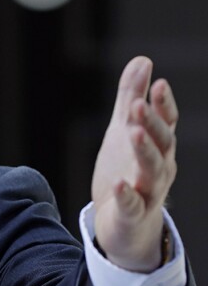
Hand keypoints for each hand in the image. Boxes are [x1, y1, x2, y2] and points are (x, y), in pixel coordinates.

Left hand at [92, 57, 176, 272]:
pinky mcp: (133, 214)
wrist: (124, 225)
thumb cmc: (127, 170)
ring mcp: (149, 191)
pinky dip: (127, 195)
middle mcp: (159, 167)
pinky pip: (133, 204)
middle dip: (152, 123)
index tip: (158, 83)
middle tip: (137, 104)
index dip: (163, 104)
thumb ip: (131, 97)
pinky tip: (120, 184)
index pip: (165, 122)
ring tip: (133, 133)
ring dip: (144, 151)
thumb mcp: (125, 130)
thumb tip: (143, 60)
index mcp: (159, 147)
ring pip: (152, 171)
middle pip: (161, 143)